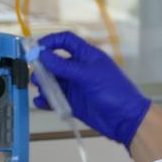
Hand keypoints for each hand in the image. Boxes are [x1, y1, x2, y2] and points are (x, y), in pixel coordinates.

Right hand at [33, 31, 151, 146]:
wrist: (126, 120)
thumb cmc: (114, 92)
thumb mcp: (88, 75)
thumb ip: (64, 66)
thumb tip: (42, 55)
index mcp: (86, 56)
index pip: (66, 41)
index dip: (51, 41)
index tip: (36, 49)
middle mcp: (79, 69)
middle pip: (54, 62)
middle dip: (43, 67)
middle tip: (35, 75)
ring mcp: (75, 86)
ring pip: (53, 81)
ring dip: (43, 84)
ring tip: (41, 90)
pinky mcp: (73, 102)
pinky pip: (55, 99)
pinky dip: (46, 100)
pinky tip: (41, 102)